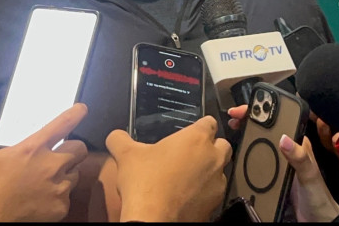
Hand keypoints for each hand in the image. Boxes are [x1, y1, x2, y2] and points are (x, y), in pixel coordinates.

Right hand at [0, 103, 88, 221]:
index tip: (82, 109)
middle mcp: (51, 166)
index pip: (63, 124)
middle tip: (59, 154)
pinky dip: (58, 196)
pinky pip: (68, 196)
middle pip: (80, 149)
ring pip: (76, 174)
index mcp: (33, 148)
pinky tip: (42, 198)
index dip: (76, 113)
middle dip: (72, 149)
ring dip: (66, 173)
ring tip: (47, 179)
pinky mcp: (61, 208)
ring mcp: (58, 188)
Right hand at [105, 116, 231, 221]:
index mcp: (196, 139)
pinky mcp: (215, 204)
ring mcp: (217, 182)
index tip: (190, 132)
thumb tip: (115, 136)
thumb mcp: (126, 155)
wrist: (153, 221)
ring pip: (220, 170)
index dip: (200, 125)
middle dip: (211, 147)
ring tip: (187, 177)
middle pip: (223, 145)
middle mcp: (213, 158)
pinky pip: (214, 192)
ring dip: (209, 170)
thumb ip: (120, 139)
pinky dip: (205, 192)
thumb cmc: (145, 184)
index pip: (210, 122)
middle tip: (190, 154)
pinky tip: (186, 195)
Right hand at [227, 105, 338, 221]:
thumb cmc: (318, 196)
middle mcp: (287, 150)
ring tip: (233, 130)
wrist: (316, 219)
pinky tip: (237, 154)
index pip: (279, 120)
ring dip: (246, 135)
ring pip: (260, 143)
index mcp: (297, 144)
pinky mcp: (272, 175)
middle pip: (266, 129)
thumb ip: (300, 157)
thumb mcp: (309, 174)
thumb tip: (283, 139)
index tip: (245, 110)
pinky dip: (246, 155)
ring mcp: (279, 162)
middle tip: (233, 118)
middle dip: (249, 120)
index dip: (262, 111)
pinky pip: (257, 161)